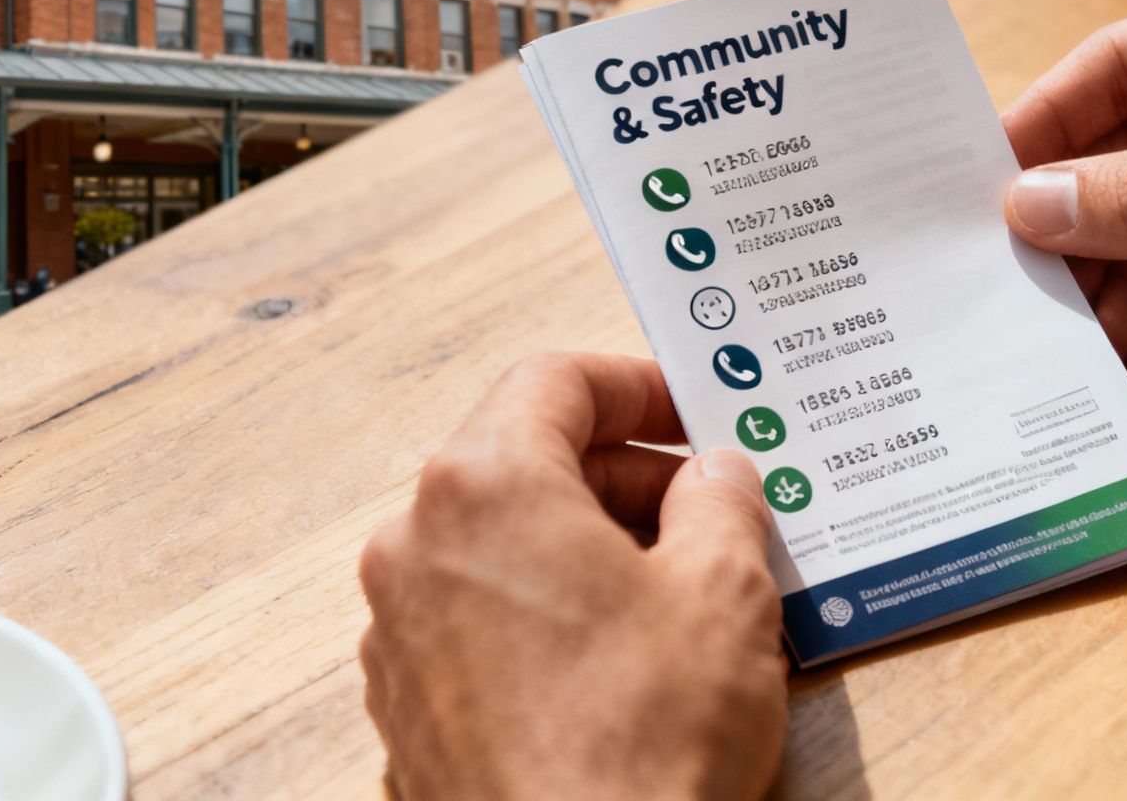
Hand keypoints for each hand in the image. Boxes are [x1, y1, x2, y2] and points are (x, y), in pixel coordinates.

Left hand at [359, 353, 786, 800]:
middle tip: (712, 510)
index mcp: (484, 488)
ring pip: (503, 545)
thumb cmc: (641, 744)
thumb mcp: (725, 591)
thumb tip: (714, 475)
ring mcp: (401, 634)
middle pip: (524, 461)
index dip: (639, 386)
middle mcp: (417, 548)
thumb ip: (721, 501)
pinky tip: (628, 660)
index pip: (555, 381)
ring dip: (591, 548)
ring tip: (683, 592)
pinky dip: (552, 613)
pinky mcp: (412, 709)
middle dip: (626, 476)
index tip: (695, 414)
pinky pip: (484, 621)